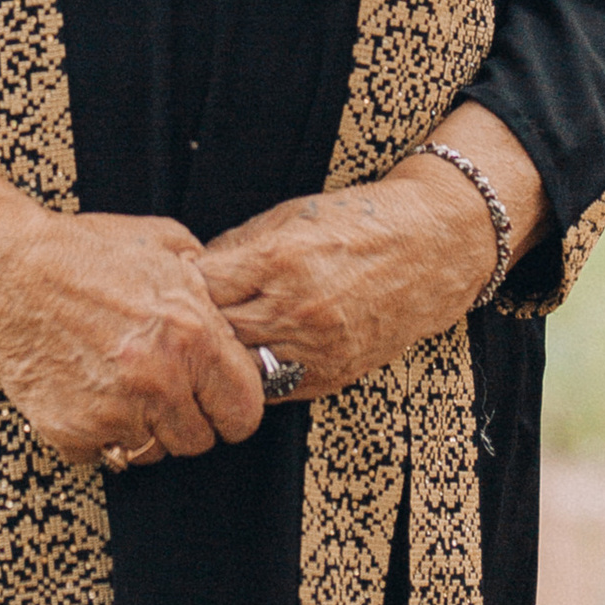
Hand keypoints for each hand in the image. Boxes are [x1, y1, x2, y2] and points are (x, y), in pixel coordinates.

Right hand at [0, 206, 269, 468]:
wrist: (6, 271)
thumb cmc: (82, 253)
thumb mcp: (164, 244)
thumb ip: (209, 283)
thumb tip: (233, 311)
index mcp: (193, 335)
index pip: (245, 411)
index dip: (232, 403)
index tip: (216, 396)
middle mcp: (160, 380)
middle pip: (200, 440)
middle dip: (187, 416)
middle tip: (161, 385)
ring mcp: (116, 412)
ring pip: (154, 453)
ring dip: (144, 428)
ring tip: (121, 385)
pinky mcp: (75, 432)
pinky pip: (105, 454)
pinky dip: (97, 432)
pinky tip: (85, 391)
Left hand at [202, 134, 539, 402]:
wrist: (431, 248)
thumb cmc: (357, 221)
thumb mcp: (290, 215)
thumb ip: (238, 246)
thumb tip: (192, 271)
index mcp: (279, 261)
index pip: (203, 287)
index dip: (183, 286)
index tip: (173, 284)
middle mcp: (296, 310)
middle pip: (216, 334)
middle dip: (196, 326)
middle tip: (182, 320)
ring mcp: (317, 349)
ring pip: (241, 369)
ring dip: (223, 357)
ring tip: (211, 343)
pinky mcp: (333, 375)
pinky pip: (274, 388)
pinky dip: (256, 375)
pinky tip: (247, 358)